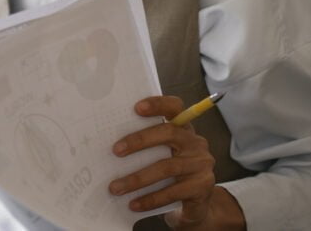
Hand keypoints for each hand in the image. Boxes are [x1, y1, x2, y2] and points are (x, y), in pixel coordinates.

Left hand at [108, 96, 244, 229]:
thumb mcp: (161, 155)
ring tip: (116, 188)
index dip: (158, 104)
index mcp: (183, 129)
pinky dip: (150, 199)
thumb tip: (109, 144)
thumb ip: (146, 146)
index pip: (175, 107)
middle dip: (139, 141)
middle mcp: (196, 143)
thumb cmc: (170, 175)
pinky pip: (173, 192)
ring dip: (138, 178)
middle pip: (169, 133)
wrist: (196, 205)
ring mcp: (201, 164)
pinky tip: (133, 204)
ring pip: (167, 167)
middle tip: (115, 151)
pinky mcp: (202, 187)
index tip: (136, 107)